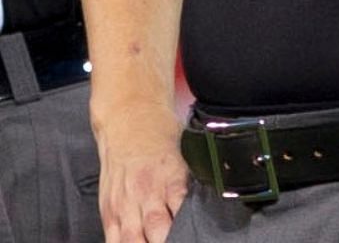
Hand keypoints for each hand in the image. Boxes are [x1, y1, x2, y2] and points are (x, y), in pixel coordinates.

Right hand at [97, 106, 188, 242]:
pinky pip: (113, 237)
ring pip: (132, 238)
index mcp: (171, 178)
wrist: (128, 120)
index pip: (183, 211)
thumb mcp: (188, 155)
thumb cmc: (161, 137)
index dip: (189, 228)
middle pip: (157, 229)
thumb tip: (218, 201)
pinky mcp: (108, 209)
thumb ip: (196, 182)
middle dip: (166, 241)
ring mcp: (124, 203)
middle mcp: (146, 193)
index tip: (196, 235)